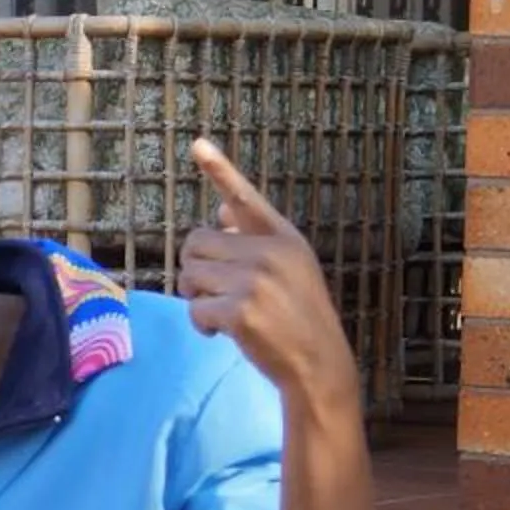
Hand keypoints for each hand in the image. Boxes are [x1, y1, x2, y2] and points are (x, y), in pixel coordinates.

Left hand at [177, 138, 360, 405]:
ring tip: (224, 313)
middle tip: (214, 292)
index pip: (246, 197)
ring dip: (196, 298)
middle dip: (195, 269)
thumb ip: (255, 239)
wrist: (319, 365)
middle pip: (196, 242)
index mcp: (284, 237)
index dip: (220, 169)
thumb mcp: (290, 269)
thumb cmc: (298, 317)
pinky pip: (194, 309)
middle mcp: (270, 252)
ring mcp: (256, 281)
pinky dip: (201, 325)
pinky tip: (222, 334)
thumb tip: (221, 207)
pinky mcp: (241, 311)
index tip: (197, 144)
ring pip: (190, 276)